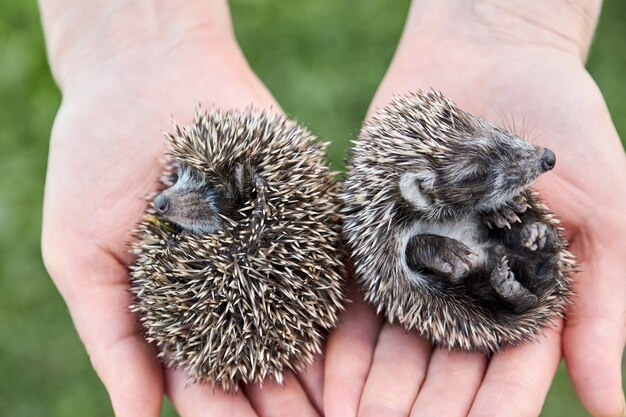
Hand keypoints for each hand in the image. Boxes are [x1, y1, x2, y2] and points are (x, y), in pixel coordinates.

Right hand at [40, 2, 322, 415]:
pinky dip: (345, 310)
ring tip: (348, 410)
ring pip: (303, 327)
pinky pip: (330, 269)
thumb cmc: (96, 163)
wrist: (148, 75)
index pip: (205, 380)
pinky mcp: (302, 217)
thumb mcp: (83, 256)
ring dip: (322, 374)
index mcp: (179, 308)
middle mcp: (230, 289)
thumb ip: (112, 337)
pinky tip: (363, 351)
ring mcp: (271, 254)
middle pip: (262, 363)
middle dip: (284, 406)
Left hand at [324, 1, 625, 415]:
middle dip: (420, 414)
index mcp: (523, 301)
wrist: (490, 57)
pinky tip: (327, 379)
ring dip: (375, 391)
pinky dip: (344, 341)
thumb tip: (614, 409)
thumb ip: (603, 309)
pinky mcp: (374, 241)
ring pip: (396, 348)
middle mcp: (466, 295)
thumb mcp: (605, 216)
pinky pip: (356, 300)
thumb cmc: (564, 129)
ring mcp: (417, 270)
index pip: (508, 381)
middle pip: (444, 374)